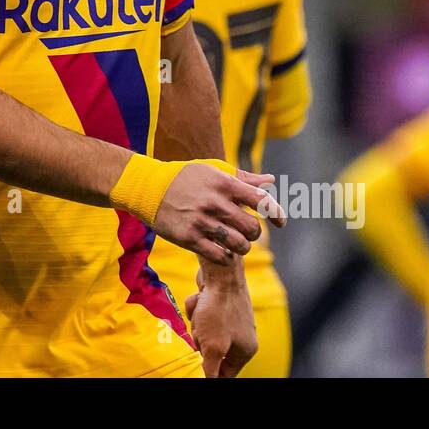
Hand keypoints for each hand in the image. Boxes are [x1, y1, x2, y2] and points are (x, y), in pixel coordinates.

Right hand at [153, 165, 284, 264]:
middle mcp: (214, 203)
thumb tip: (270, 180)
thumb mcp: (213, 171)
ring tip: (235, 244)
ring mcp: (201, 221)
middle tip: (247, 233)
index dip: (276, 213)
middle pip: (252, 228)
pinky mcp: (188, 238)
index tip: (280, 222)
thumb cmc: (185, 178)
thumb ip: (243, 178)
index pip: (261, 200)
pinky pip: (219, 256)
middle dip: (254, 233)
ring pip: (239, 245)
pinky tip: (221, 251)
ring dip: (242, 248)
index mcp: (224, 184)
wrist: (148, 188)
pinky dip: (225, 257)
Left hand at [184, 258, 257, 377]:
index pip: (225, 374)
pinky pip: (200, 315)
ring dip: (195, 324)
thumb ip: (209, 368)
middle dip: (200, 342)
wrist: (220, 270)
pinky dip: (196, 308)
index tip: (195, 369)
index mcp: (245, 350)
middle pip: (210, 352)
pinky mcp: (217, 304)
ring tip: (201, 313)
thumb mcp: (213, 345)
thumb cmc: (220, 309)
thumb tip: (207, 381)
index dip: (210, 374)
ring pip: (202, 332)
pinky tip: (199, 299)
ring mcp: (228, 319)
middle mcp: (240, 335)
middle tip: (200, 332)